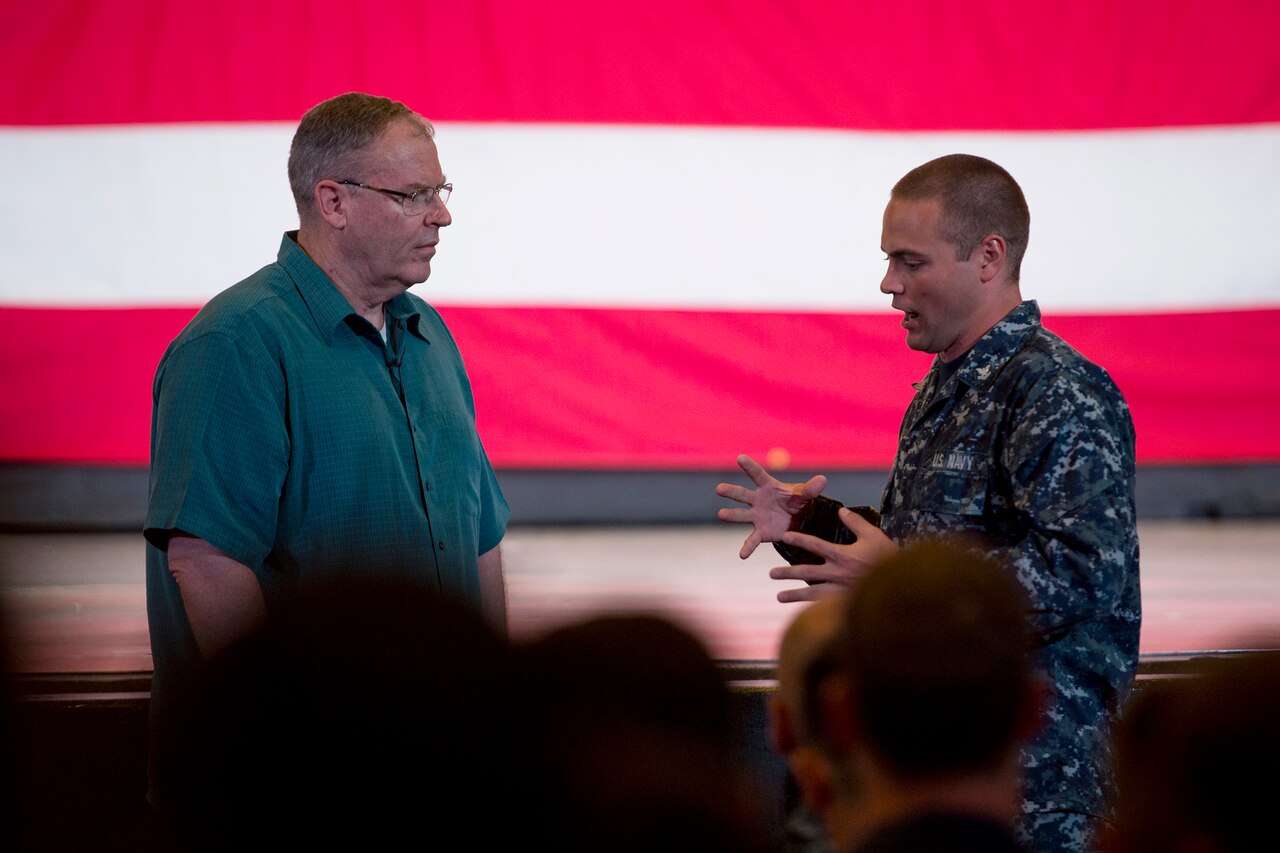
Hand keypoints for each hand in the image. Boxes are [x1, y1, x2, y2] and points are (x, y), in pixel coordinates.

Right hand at [716, 454, 828, 558]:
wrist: (800, 521)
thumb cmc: (799, 502)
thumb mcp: (806, 495)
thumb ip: (811, 489)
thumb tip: (823, 480)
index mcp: (768, 486)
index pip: (758, 474)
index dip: (749, 466)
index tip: (740, 458)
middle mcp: (758, 500)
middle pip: (742, 494)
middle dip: (731, 491)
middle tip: (719, 488)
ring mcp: (756, 516)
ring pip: (741, 515)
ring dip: (731, 515)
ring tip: (721, 514)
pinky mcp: (760, 532)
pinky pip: (752, 540)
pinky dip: (747, 547)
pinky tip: (742, 555)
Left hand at [768, 508, 897, 602]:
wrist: (900, 584)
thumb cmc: (888, 557)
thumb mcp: (874, 536)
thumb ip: (856, 523)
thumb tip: (842, 510)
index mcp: (842, 555)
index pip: (815, 544)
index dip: (798, 539)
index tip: (784, 536)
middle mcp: (837, 573)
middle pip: (806, 571)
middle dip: (787, 572)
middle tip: (771, 573)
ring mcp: (840, 590)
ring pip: (812, 592)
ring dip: (794, 594)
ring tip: (778, 596)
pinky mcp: (845, 603)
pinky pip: (824, 606)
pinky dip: (811, 608)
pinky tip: (800, 613)